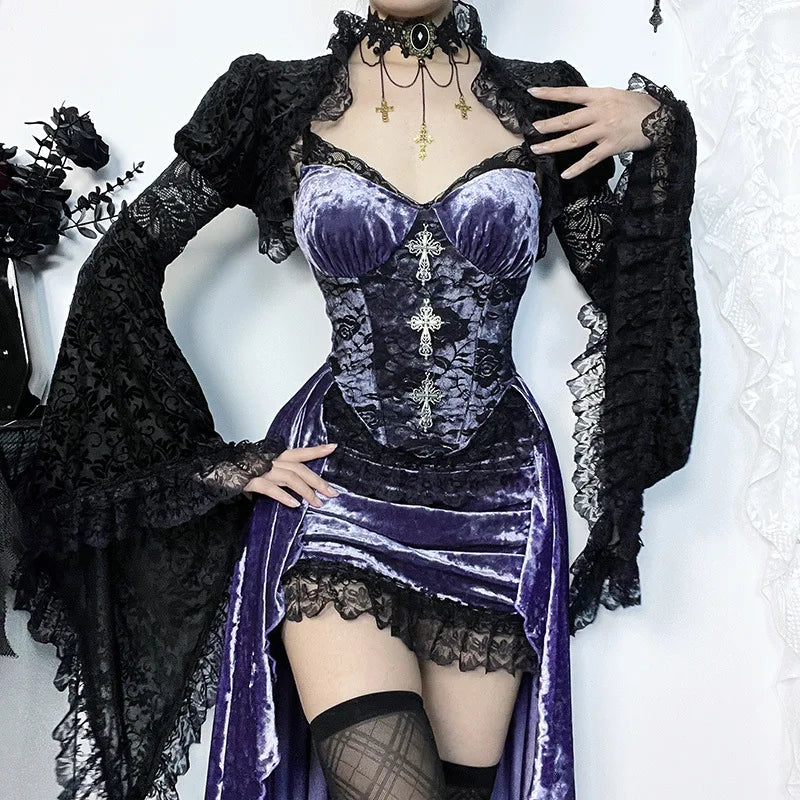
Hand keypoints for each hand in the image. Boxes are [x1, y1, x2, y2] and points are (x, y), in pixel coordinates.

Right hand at [243, 442, 340, 507]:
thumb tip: (284, 494)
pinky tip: (295, 505)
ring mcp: (261, 469)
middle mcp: (270, 460)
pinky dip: (284, 497)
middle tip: (332, 493)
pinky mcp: (251, 480)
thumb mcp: (259, 471)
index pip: (299, 452)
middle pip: (300, 469)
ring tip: (317, 503)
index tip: (333, 447)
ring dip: (306, 492)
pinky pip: (271, 488)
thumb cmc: (236, 469)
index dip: (316, 450)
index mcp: (273, 456)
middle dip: (318, 482)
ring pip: (290, 478)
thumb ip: (273, 480)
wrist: (212, 469)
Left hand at [526, 84, 661, 178]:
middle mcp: (600, 112)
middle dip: (547, 126)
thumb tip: (582, 108)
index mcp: (600, 96)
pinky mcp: (611, 146)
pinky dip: (577, 168)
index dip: (550, 93)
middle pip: (567, 120)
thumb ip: (598, 102)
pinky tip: (565, 174)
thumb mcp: (617, 96)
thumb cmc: (641, 107)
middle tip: (531, 130)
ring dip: (554, 145)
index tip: (533, 92)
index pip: (570, 93)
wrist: (662, 119)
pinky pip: (590, 159)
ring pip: (574, 139)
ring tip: (538, 149)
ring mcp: (604, 130)